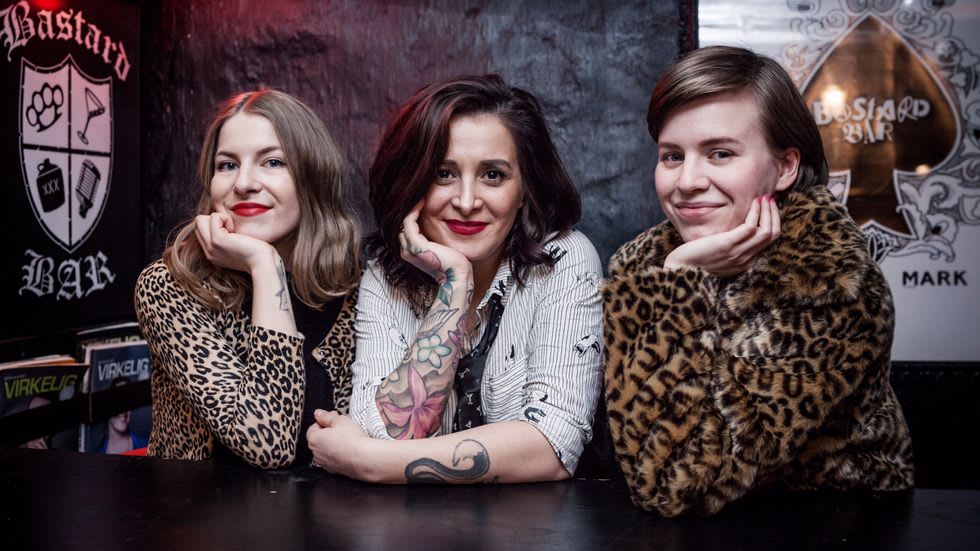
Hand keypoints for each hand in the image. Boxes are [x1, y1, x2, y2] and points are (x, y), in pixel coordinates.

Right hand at [194, 212, 276, 272]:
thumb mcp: (240, 247)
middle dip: (215, 220)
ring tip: (233, 232)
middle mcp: (209, 252)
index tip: (233, 233)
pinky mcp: (217, 240)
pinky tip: (235, 231)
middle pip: (198, 224)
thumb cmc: (259, 254)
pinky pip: (214, 217)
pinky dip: (225, 218)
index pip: (201, 231)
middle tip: (233, 232)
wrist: (264, 264)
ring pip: (200, 219)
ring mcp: (211, 247)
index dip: (215, 225)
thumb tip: (227, 228)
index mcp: (213, 254)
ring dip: (219, 219)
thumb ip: (230, 239)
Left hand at [307, 410, 374, 478]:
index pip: (313, 427)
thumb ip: (326, 416)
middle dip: (329, 431)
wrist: (364, 458)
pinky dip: (339, 453)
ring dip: (334, 442)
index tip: (333, 417)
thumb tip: (318, 414)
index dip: (324, 420)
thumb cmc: (351, 439)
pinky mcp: (335, 470)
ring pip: (326, 449)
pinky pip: (334, 458)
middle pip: (319, 438)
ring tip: (347, 437)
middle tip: (341, 425)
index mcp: (314, 440)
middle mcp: (316, 453)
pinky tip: (349, 448)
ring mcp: (325, 463)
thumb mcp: (339, 420)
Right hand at [399, 201, 471, 284]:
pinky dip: (413, 210)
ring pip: (403, 222)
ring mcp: (409, 248)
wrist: (457, 275)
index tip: (421, 203)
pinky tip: (422, 202)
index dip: (411, 216)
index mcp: (410, 253)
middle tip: (419, 197)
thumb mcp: (439, 248)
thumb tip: (437, 225)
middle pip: (401, 225)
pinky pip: (408, 222)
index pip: (406, 230)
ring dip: (410, 208)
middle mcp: (406, 251)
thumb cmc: (452, 263)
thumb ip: (432, 239)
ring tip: (420, 197)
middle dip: (409, 210)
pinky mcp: (416, 245)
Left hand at [664, 195, 780, 277]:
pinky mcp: (728, 245)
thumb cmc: (695, 260)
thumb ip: (731, 244)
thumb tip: (737, 227)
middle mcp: (746, 259)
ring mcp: (738, 253)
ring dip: (768, 211)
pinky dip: (756, 213)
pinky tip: (753, 203)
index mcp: (745, 262)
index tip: (769, 207)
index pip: (770, 241)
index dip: (773, 221)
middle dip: (774, 214)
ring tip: (764, 198)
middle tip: (770, 199)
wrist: (679, 270)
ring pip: (767, 231)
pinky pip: (750, 227)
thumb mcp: (719, 254)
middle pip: (773, 235)